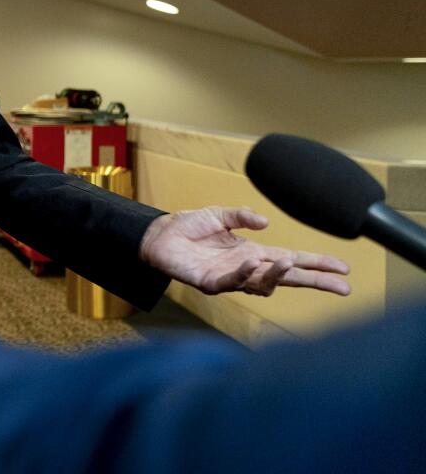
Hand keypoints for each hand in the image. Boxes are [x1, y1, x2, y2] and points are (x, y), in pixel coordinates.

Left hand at [139, 207, 350, 295]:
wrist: (158, 235)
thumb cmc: (188, 227)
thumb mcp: (219, 214)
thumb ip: (242, 216)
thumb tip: (266, 222)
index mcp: (254, 252)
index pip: (292, 260)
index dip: (317, 264)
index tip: (343, 268)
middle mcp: (247, 268)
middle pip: (288, 278)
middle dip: (315, 282)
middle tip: (342, 287)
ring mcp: (231, 278)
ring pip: (264, 284)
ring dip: (278, 274)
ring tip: (291, 262)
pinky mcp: (211, 283)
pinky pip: (232, 282)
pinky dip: (245, 274)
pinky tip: (254, 263)